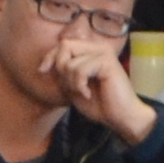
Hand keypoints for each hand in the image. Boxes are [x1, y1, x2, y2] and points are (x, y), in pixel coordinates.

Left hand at [51, 28, 157, 143]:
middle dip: (61, 68)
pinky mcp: (107, 61)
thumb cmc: (99, 104)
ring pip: (71, 63)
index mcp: (91, 51)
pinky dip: (79, 86)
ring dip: (72, 83)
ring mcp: (103, 52)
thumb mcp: (73, 86)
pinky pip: (80, 70)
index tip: (42, 71)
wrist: (121, 117)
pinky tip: (88, 94)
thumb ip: (64, 72)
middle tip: (72, 86)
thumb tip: (47, 63)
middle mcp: (98, 48)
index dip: (50, 57)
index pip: (63, 44)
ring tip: (84, 92)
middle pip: (65, 46)